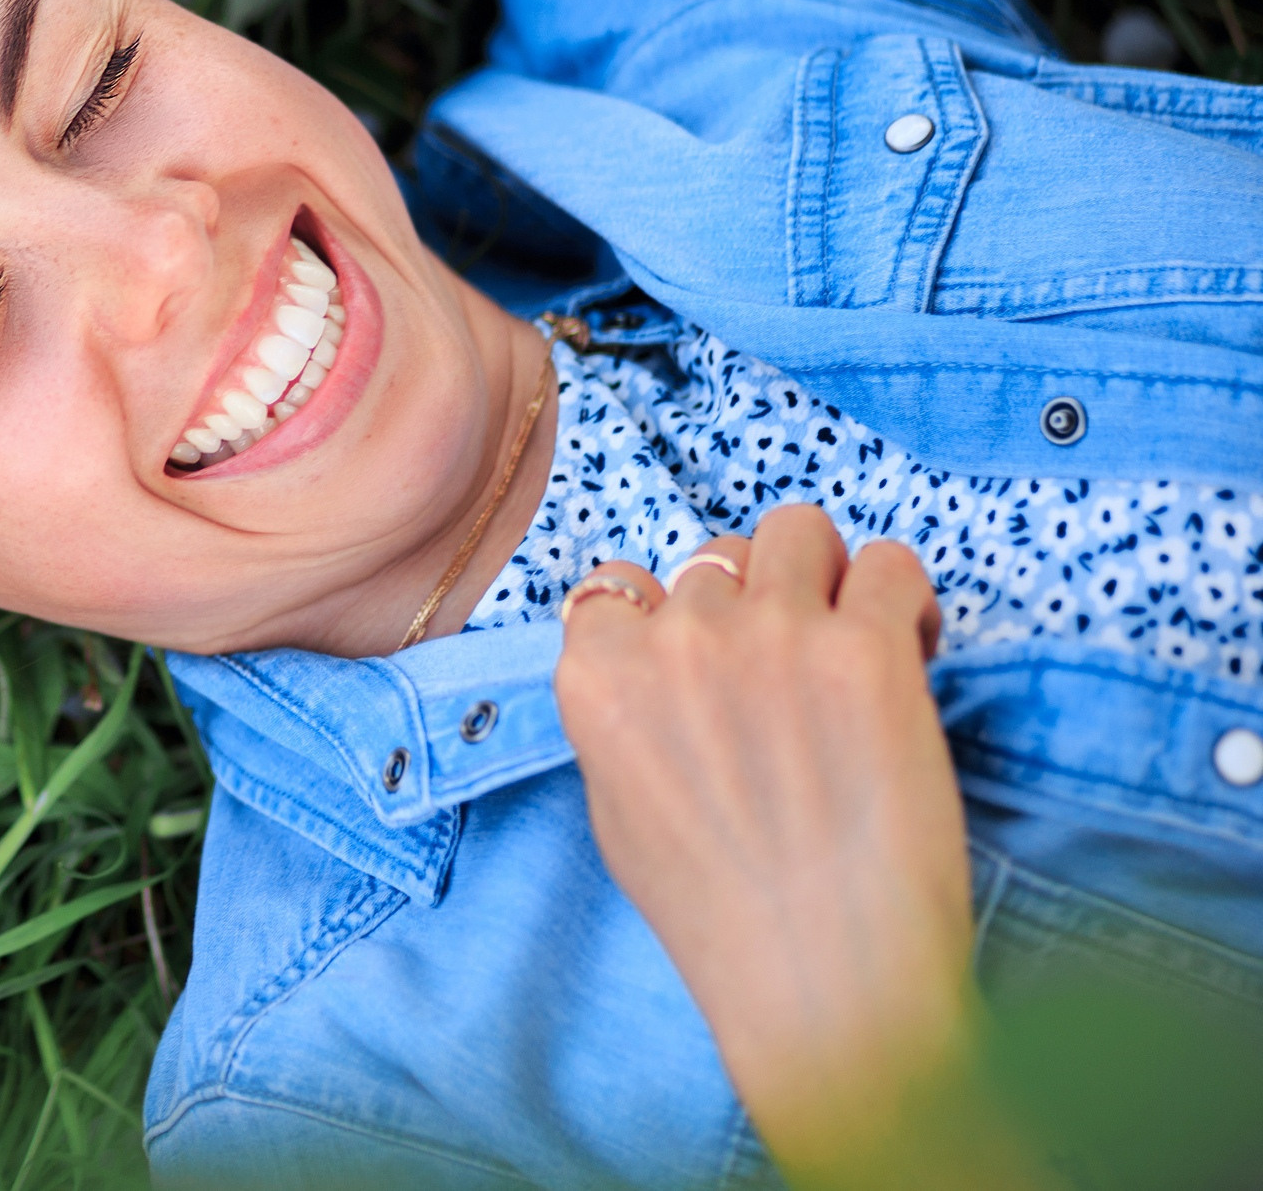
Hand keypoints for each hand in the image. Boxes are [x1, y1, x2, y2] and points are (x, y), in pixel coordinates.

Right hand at [554, 505, 1036, 1184]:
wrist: (824, 983)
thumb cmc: (722, 917)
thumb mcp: (617, 812)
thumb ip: (620, 715)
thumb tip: (648, 660)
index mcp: (599, 678)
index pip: (619, 584)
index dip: (673, 616)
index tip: (712, 656)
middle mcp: (676, 638)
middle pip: (717, 553)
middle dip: (759, 598)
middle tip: (797, 666)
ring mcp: (772, 635)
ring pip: (800, 528)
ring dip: (829, 577)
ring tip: (857, 640)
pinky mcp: (868, 649)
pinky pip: (892, 562)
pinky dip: (906, 599)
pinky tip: (914, 650)